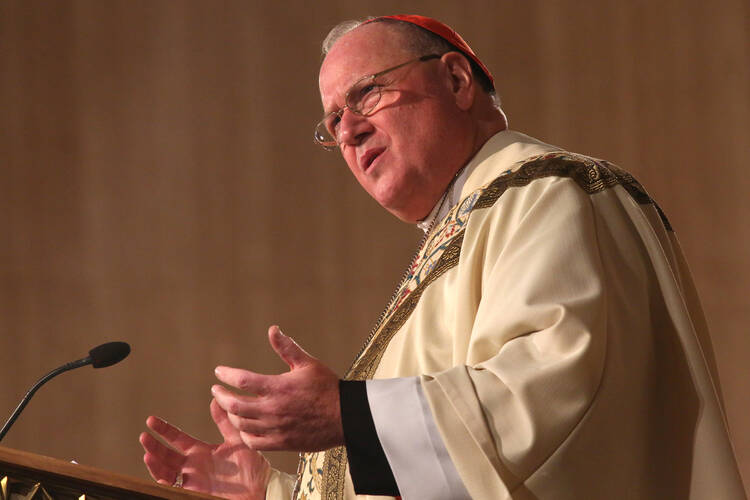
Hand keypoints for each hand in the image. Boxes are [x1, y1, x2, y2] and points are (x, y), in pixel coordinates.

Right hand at [140, 399, 270, 499]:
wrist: (261, 489)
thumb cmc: (253, 467)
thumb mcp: (238, 439)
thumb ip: (225, 421)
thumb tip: (216, 399)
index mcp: (202, 452)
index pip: (177, 439)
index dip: (164, 430)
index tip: (151, 420)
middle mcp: (194, 465)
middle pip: (167, 454)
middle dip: (154, 445)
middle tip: (144, 434)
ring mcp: (193, 479)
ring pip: (166, 471)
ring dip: (155, 463)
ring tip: (147, 452)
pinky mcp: (194, 491)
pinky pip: (173, 485)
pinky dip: (163, 478)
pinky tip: (158, 472)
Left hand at [212, 325, 343, 451]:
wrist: (345, 417)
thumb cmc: (327, 388)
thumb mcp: (308, 363)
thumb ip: (287, 348)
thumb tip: (272, 329)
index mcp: (278, 387)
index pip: (242, 380)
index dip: (226, 374)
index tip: (219, 371)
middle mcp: (273, 409)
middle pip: (234, 405)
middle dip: (221, 396)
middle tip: (217, 390)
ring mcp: (276, 428)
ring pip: (241, 424)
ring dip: (231, 414)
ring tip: (230, 406)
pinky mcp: (281, 443)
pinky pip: (253, 442)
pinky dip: (244, 433)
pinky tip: (244, 426)